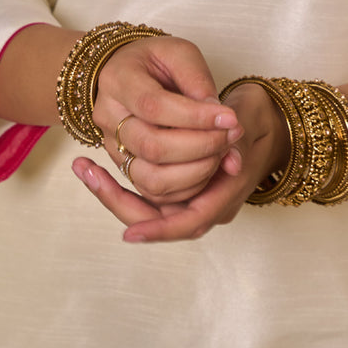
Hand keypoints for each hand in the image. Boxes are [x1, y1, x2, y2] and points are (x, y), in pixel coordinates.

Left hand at [73, 81, 288, 242]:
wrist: (263, 117)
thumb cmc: (255, 115)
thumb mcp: (247, 118)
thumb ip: (235, 138)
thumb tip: (228, 158)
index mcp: (229, 192)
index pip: (192, 222)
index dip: (161, 230)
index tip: (130, 233)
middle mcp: (210, 203)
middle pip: (160, 222)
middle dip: (121, 203)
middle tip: (90, 175)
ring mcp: (194, 196)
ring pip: (148, 210)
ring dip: (114, 193)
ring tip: (84, 168)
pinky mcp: (180, 186)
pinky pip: (146, 196)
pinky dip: (121, 185)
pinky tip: (95, 167)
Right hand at [88, 35, 241, 205]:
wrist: (129, 72)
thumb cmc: (156, 59)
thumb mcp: (180, 53)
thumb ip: (198, 81)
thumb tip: (222, 120)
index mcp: (118, 80)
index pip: (155, 106)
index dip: (196, 117)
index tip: (231, 118)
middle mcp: (108, 117)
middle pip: (152, 146)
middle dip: (202, 146)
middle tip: (232, 134)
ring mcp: (112, 146)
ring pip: (151, 178)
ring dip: (196, 171)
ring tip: (222, 152)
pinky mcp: (124, 167)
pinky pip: (154, 192)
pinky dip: (188, 186)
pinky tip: (209, 166)